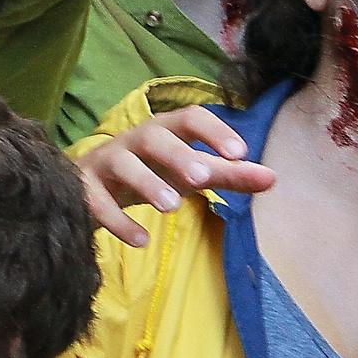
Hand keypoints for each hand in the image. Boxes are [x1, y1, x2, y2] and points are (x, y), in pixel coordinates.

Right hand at [77, 104, 275, 245]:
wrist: (88, 186)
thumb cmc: (150, 172)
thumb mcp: (188, 173)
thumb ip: (227, 174)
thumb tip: (273, 178)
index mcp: (164, 131)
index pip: (189, 118)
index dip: (213, 131)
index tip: (240, 152)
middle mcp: (133, 141)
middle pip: (153, 135)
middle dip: (177, 154)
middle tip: (203, 178)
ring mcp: (106, 162)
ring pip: (123, 164)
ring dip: (147, 183)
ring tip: (171, 208)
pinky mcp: (85, 188)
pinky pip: (97, 200)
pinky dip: (117, 220)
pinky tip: (140, 240)